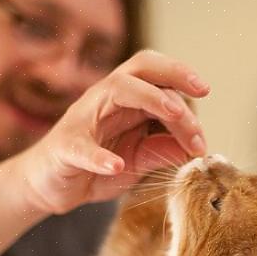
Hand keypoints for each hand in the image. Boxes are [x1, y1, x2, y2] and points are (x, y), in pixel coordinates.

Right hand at [19, 50, 209, 214]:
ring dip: (151, 99)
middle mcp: (106, 100)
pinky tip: (116, 166)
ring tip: (176, 115)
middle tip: (200, 98)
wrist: (51, 186)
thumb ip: (162, 151)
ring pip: (117, 90)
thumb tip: (196, 148)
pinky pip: (81, 146)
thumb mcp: (138, 161)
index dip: (183, 82)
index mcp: (126, 101)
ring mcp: (84, 119)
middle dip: (174, 78)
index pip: (158, 77)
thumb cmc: (97, 169)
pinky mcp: (65, 147)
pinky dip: (99, 156)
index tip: (205, 98)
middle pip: (140, 69)